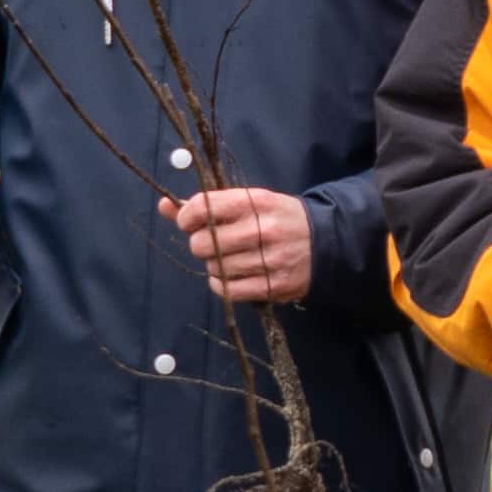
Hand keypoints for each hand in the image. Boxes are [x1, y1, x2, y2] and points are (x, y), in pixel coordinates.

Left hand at [160, 187, 313, 304]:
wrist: (327, 242)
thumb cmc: (279, 218)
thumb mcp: (249, 202)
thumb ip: (208, 205)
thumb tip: (165, 206)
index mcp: (255, 202)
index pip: (203, 208)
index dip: (187, 217)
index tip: (190, 222)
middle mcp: (263, 229)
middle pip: (203, 243)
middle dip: (201, 244)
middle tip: (214, 244)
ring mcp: (270, 259)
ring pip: (215, 267)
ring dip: (214, 265)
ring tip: (230, 259)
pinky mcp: (274, 285)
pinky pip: (228, 289)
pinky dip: (222, 284)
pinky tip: (231, 276)